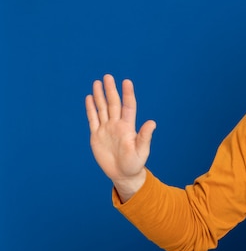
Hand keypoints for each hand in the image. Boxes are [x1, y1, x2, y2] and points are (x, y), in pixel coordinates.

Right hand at [85, 74, 155, 200]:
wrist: (123, 174)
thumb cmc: (135, 163)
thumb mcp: (141, 150)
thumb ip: (145, 136)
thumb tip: (152, 122)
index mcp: (128, 127)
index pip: (128, 106)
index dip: (128, 94)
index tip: (127, 81)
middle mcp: (117, 125)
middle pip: (113, 104)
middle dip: (110, 90)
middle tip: (108, 76)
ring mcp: (106, 129)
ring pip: (102, 109)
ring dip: (100, 96)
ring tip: (97, 82)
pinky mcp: (96, 136)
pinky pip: (93, 119)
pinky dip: (91, 109)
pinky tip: (89, 98)